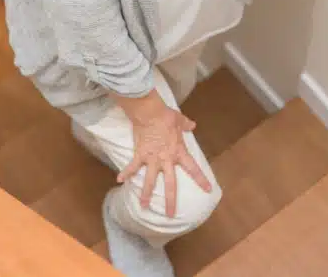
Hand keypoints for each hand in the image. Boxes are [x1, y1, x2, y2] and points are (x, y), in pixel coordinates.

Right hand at [115, 91, 211, 217]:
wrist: (149, 112)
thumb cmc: (166, 116)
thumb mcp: (180, 120)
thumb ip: (186, 125)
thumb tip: (192, 125)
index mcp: (179, 152)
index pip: (193, 168)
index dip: (201, 180)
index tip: (208, 190)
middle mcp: (166, 160)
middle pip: (170, 184)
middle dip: (170, 201)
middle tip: (170, 215)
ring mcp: (152, 159)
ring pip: (150, 181)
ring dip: (146, 194)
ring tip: (144, 206)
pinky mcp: (140, 155)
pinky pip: (132, 166)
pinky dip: (126, 173)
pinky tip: (119, 180)